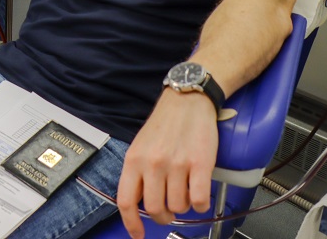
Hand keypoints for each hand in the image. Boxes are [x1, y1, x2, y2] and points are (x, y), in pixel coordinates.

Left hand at [116, 90, 218, 237]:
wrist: (188, 101)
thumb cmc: (165, 124)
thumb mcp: (140, 146)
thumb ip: (138, 173)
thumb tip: (139, 203)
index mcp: (134, 160)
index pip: (126, 201)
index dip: (132, 223)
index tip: (138, 235)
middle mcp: (152, 164)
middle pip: (155, 210)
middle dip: (164, 216)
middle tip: (170, 211)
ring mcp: (176, 164)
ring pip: (178, 207)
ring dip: (183, 207)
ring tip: (185, 192)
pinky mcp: (200, 164)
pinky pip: (199, 200)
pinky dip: (200, 204)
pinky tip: (199, 194)